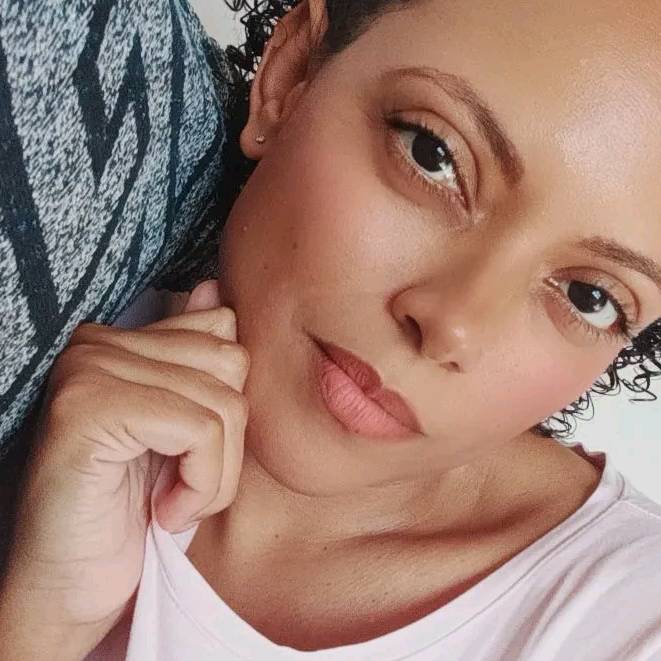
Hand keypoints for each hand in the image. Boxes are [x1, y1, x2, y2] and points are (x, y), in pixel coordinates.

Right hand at [0, 280, 249, 659]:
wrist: (71, 588)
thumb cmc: (135, 511)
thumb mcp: (183, 434)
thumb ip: (198, 365)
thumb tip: (217, 291)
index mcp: (123, 339)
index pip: (224, 331)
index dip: (228, 403)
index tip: (192, 452)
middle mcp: (99, 342)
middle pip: (232, 363)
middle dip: (229, 442)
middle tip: (186, 483)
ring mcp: (90, 370)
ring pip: (224, 401)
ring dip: (215, 473)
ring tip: (173, 499)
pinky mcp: (89, 409)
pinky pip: (200, 429)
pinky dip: (200, 484)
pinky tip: (164, 511)